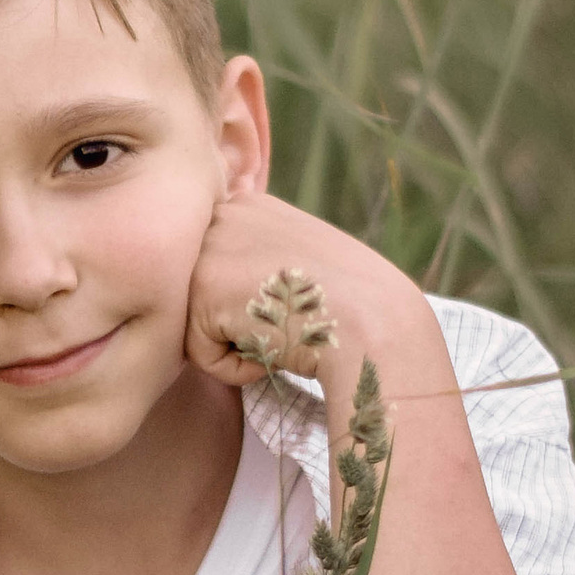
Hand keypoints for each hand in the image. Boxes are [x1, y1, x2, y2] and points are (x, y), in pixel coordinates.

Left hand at [183, 189, 394, 391]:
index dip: (253, 302)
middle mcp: (222, 217)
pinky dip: (235, 368)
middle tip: (291, 319)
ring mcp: (208, 250)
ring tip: (284, 332)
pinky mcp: (201, 292)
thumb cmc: (352, 303)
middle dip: (241, 322)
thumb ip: (262, 258)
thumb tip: (231, 285)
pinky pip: (200, 354)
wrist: (374, 323)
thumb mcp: (304, 257)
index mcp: (248, 206)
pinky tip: (274, 349)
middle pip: (204, 298)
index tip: (294, 303)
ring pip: (200, 326)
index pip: (221, 272)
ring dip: (239, 345)